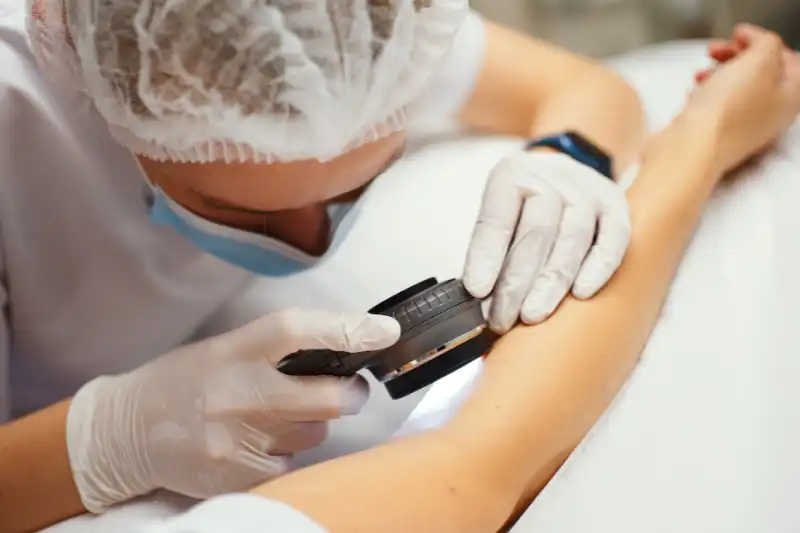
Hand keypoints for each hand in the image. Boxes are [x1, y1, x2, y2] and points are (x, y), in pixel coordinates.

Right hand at [66, 309, 399, 511]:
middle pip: (325, 398)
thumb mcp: (225, 347)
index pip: (298, 332)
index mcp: (234, 351)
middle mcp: (238, 395)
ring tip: (280, 415)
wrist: (127, 432)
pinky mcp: (238, 476)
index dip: (348, 330)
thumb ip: (278, 348)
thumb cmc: (185, 381)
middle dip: (352, 393)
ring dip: (314, 423)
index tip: (384, 331)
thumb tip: (342, 347)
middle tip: (352, 387)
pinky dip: (288, 450)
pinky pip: (291, 462)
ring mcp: (238, 441)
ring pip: (314, 434)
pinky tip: (260, 440)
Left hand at [463, 150, 630, 332]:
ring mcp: (588, 189)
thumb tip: (480, 299)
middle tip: (501, 318)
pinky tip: (581, 294)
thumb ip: (488, 251)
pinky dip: (598, 267)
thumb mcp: (497, 214)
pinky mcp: (616, 206)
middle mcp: (552, 176)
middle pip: (536, 230)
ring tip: (532, 316)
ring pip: (573, 236)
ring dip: (552, 282)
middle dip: (516, 281)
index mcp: (512, 175)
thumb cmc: (523, 207)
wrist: (562, 176)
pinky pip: (613, 238)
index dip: (486, 255)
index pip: (497, 217)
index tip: (477, 290)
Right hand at [689, 24, 799, 173]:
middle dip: (738, 57)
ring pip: (736, 91)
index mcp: (791, 98)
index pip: (789, 60)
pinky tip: (694, 92)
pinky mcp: (718, 137)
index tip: (739, 36)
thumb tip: (760, 45)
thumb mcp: (759, 60)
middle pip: (761, 75)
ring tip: (700, 72)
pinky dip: (706, 95)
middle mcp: (771, 117)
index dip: (763, 43)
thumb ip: (767, 44)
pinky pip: (717, 109)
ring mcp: (744, 130)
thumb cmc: (727, 111)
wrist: (693, 148)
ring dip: (719, 74)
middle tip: (717, 51)